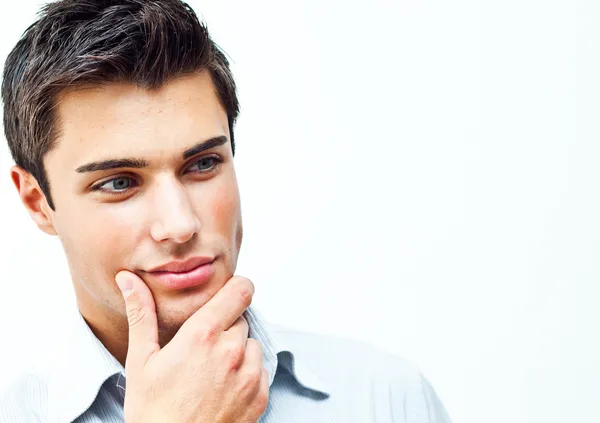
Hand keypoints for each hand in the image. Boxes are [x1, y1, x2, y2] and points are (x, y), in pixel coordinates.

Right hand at [115, 271, 268, 422]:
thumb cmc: (153, 412)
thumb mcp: (141, 360)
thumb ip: (141, 313)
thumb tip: (128, 279)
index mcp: (203, 335)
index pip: (240, 290)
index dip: (236, 287)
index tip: (226, 295)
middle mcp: (232, 351)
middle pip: (241, 319)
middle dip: (225, 327)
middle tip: (201, 349)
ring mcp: (249, 375)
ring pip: (251, 344)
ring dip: (237, 351)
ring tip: (210, 372)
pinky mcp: (260, 396)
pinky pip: (260, 371)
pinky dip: (246, 374)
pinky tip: (222, 389)